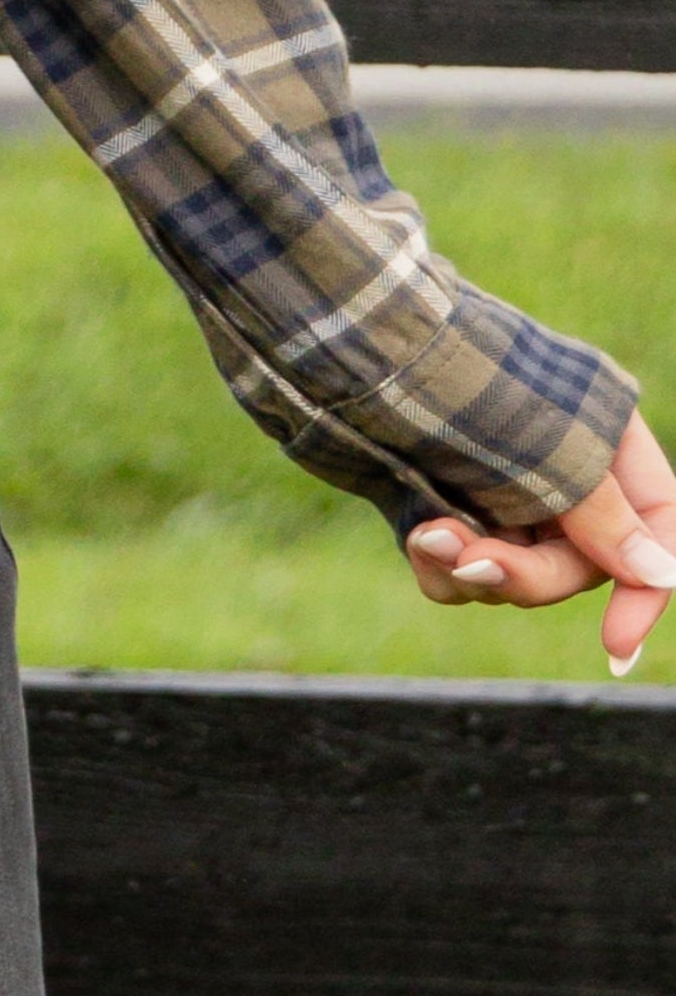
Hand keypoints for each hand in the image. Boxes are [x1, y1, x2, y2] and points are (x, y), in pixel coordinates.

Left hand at [406, 409, 675, 675]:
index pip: (654, 526)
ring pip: (512, 574)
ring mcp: (496, 487)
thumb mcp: (551, 451)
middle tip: (475, 564)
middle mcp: (559, 465)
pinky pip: (457, 571)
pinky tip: (416, 537)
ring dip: (474, 570)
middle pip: (577, 563)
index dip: (643, 591)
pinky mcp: (440, 503)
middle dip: (526, 574)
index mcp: (605, 435)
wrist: (351, 347)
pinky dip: (439, 565)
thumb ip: (607, 519)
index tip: (615, 647)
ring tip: (430, 536)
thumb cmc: (465, 384)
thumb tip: (661, 574)